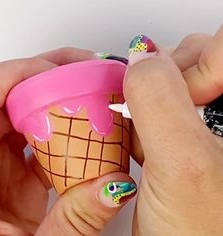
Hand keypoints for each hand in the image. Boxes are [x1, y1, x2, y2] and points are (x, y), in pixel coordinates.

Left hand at [0, 48, 135, 235]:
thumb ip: (72, 221)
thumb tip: (115, 188)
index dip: (24, 74)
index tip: (63, 74)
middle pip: (12, 97)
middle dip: (52, 80)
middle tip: (87, 74)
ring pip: (29, 116)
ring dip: (62, 104)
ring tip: (93, 98)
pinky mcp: (17, 174)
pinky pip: (41, 140)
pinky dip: (67, 133)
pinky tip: (89, 132)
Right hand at [126, 26, 222, 234]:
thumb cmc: (199, 234)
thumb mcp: (182, 164)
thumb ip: (159, 101)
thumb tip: (141, 61)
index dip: (195, 62)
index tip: (176, 96)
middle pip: (192, 58)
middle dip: (159, 80)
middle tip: (151, 117)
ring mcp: (204, 120)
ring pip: (169, 81)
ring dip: (144, 99)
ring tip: (143, 133)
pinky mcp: (182, 130)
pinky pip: (157, 103)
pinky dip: (140, 113)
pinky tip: (141, 135)